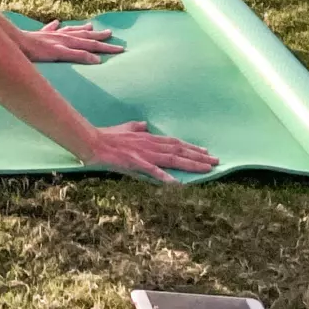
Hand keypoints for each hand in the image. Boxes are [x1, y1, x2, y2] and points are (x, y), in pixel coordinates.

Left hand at [19, 20, 122, 63]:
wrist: (18, 43)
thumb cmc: (38, 51)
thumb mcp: (60, 55)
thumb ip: (78, 56)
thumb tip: (97, 59)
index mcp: (70, 41)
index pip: (92, 45)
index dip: (107, 47)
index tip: (122, 49)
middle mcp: (63, 35)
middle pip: (84, 36)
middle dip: (98, 36)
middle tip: (111, 33)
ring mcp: (53, 34)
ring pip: (71, 30)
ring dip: (82, 29)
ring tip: (90, 25)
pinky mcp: (41, 35)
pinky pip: (52, 28)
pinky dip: (56, 26)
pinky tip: (57, 22)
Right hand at [79, 121, 218, 181]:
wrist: (92, 141)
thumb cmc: (107, 136)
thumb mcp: (125, 128)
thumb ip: (137, 127)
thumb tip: (146, 124)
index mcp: (148, 137)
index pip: (175, 142)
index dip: (191, 148)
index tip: (206, 152)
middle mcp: (150, 143)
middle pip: (179, 150)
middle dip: (198, 156)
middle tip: (216, 161)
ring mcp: (144, 153)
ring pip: (172, 158)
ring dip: (191, 164)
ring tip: (207, 169)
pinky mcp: (135, 162)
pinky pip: (153, 170)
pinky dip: (165, 176)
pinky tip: (176, 183)